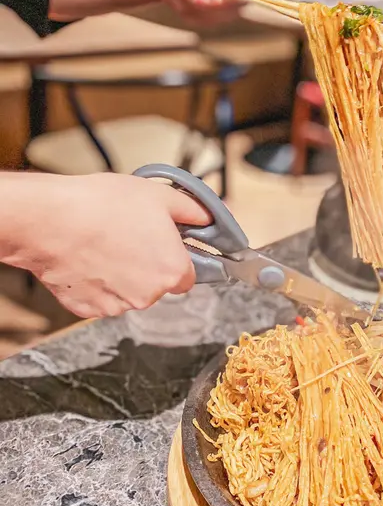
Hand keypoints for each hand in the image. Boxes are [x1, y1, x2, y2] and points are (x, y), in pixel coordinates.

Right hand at [8, 173, 209, 318]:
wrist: (50, 219)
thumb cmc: (104, 205)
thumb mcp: (161, 196)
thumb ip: (194, 211)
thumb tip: (210, 218)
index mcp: (172, 270)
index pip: (188, 276)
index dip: (177, 258)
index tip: (165, 244)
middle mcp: (148, 295)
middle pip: (158, 285)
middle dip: (148, 265)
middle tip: (131, 236)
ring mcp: (116, 306)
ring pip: (129, 293)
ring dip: (123, 275)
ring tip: (105, 243)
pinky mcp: (87, 309)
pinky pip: (101, 297)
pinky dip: (97, 282)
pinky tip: (88, 257)